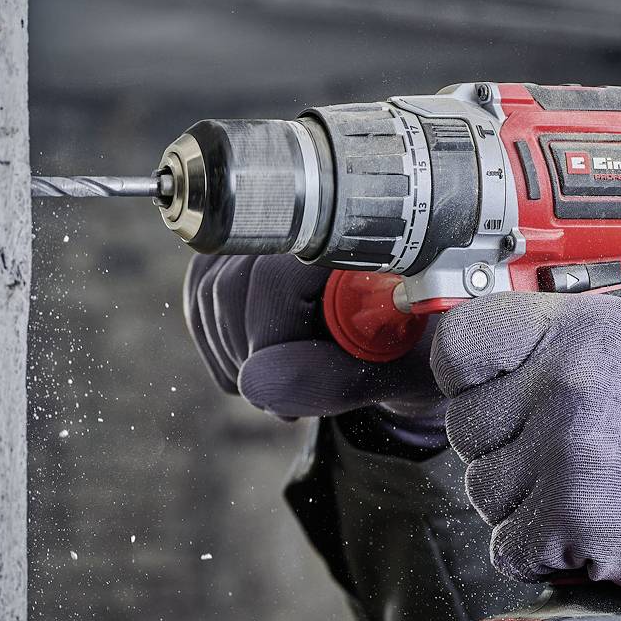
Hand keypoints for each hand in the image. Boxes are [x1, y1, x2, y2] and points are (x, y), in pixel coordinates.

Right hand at [184, 254, 442, 422]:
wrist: (413, 346)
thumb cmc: (422, 354)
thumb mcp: (400, 376)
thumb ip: (338, 379)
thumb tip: (257, 382)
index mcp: (363, 236)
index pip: (278, 273)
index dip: (271, 336)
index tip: (292, 388)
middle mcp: (309, 220)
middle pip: (234, 284)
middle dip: (254, 356)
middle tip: (294, 401)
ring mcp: (266, 233)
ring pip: (209, 294)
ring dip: (239, 359)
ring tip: (293, 384)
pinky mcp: (237, 252)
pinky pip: (198, 302)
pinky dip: (223, 352)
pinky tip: (266, 369)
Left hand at [429, 291, 620, 608]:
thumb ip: (573, 344)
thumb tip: (503, 356)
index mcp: (584, 331)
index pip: (463, 341)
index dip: (466, 374)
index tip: (484, 390)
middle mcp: (567, 384)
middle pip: (467, 426)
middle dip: (505, 449)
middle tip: (569, 456)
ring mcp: (565, 453)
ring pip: (484, 490)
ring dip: (525, 504)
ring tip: (594, 491)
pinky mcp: (570, 519)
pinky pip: (509, 545)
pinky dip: (542, 551)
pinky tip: (593, 530)